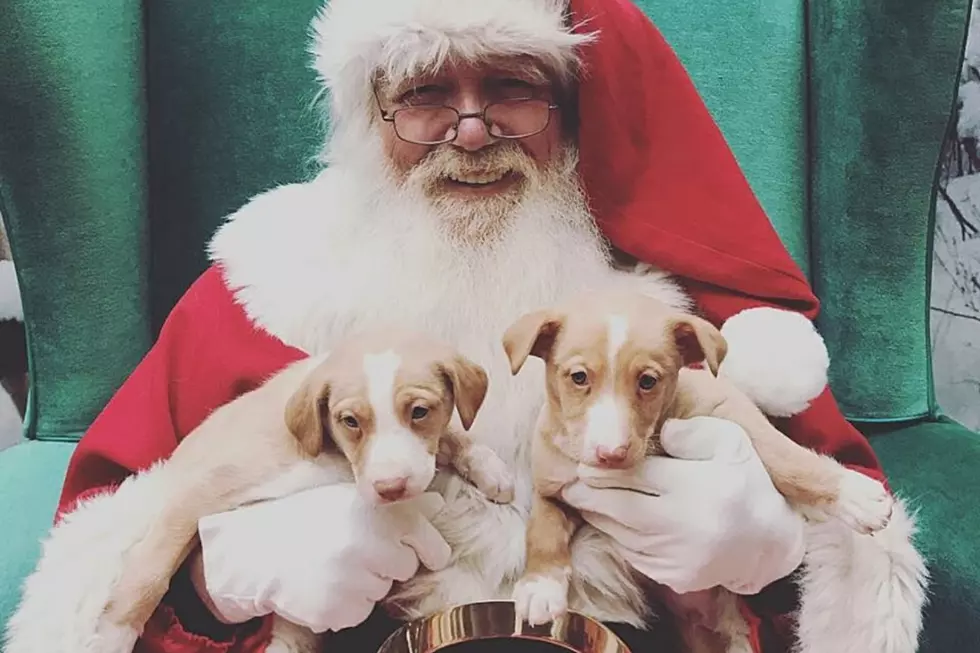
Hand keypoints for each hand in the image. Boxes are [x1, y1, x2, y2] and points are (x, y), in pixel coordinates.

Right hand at [195, 484, 450, 632]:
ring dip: (362, 585)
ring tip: (332, 565)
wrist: (255, 548)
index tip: (416, 551)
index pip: (430, 546)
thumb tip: (440, 507)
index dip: (424, 550)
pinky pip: (357, 614)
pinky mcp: (334, 609)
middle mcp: (369, 544)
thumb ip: (397, 509)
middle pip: (405, 570)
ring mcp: (351, 579)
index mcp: (379, 514)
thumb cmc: (311, 521)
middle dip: (385, 564)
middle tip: (352, 550)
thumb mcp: (352, 501)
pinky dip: (343, 605)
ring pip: (380, 593)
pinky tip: (321, 584)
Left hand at [560, 416, 804, 594]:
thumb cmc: (743, 481)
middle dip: (587, 494)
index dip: (604, 470)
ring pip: (619, 532)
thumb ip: (693, 433)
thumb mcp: (729, 442)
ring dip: (597, 514)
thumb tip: (661, 432)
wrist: (769, 541)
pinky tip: (613, 519)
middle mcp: (685, 526)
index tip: (583, 462)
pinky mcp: (673, 576)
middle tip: (571, 481)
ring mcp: (678, 556)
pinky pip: (631, 553)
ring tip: (585, 497)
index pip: (635, 477)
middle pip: (618, 508)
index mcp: (697, 488)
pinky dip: (617, 535)